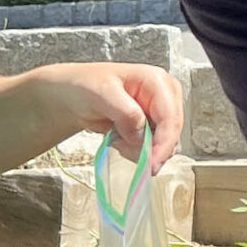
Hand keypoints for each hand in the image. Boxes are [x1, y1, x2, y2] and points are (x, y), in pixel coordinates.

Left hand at [36, 62, 183, 164]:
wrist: (74, 94)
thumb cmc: (86, 85)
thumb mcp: (102, 93)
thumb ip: (126, 112)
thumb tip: (142, 133)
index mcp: (158, 81)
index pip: (171, 118)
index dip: (164, 144)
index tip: (152, 164)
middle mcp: (165, 97)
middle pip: (171, 134)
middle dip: (149, 147)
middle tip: (121, 144)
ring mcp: (159, 113)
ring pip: (162, 145)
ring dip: (138, 149)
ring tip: (116, 136)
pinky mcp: (151, 128)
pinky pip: (151, 149)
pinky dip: (134, 150)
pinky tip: (118, 138)